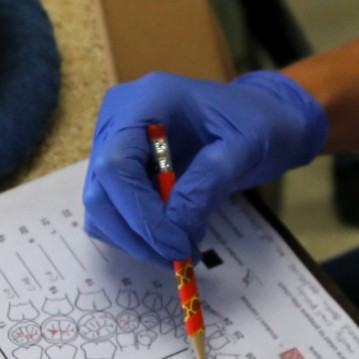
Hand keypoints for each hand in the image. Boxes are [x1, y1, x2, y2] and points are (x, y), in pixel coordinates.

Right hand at [83, 71, 327, 264]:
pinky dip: (138, 232)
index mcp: (147, 100)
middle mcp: (119, 118)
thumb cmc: (257, 123)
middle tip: (180, 257)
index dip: (139, 213)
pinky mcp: (119, 166)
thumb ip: (209, 182)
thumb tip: (175, 228)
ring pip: (101, 207)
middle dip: (136, 234)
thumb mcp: (245, 147)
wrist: (258, 117)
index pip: (116, 164)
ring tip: (185, 245)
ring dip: (137, 239)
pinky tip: (174, 232)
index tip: (176, 246)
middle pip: (100, 190)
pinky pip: (113, 209)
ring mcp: (113, 141)